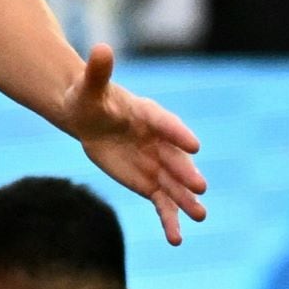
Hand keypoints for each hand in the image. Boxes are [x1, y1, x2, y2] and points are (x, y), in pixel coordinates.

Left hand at [55, 45, 206, 245]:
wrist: (88, 117)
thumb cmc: (88, 97)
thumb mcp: (88, 86)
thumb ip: (98, 71)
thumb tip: (100, 49)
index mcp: (149, 114)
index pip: (166, 124)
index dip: (178, 134)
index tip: (194, 146)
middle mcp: (158, 141)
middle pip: (175, 159)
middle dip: (186, 173)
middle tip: (200, 187)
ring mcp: (156, 164)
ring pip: (174, 186)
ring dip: (186, 201)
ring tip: (201, 217)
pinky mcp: (148, 183)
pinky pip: (162, 204)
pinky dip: (169, 220)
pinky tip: (176, 240)